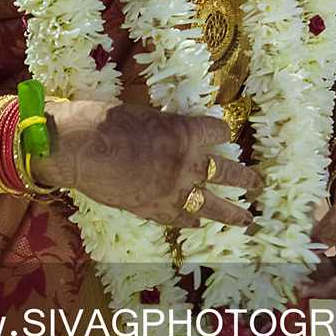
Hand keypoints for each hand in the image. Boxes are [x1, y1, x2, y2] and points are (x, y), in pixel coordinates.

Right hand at [34, 98, 261, 226]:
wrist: (77, 148)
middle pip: (225, 170)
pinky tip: (199, 223)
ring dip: (231, 211)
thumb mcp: (142, 112)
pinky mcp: (152, 208)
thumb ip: (163, 126)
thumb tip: (168, 131)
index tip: (223, 129)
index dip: (220, 128)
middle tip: (258, 183)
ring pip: (211, 203)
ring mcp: (171, 190)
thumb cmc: (105, 119)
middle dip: (244, 177)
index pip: (216, 130)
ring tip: (247, 219)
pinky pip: (179, 217)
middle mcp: (186, 163)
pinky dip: (190, 220)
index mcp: (185, 133)